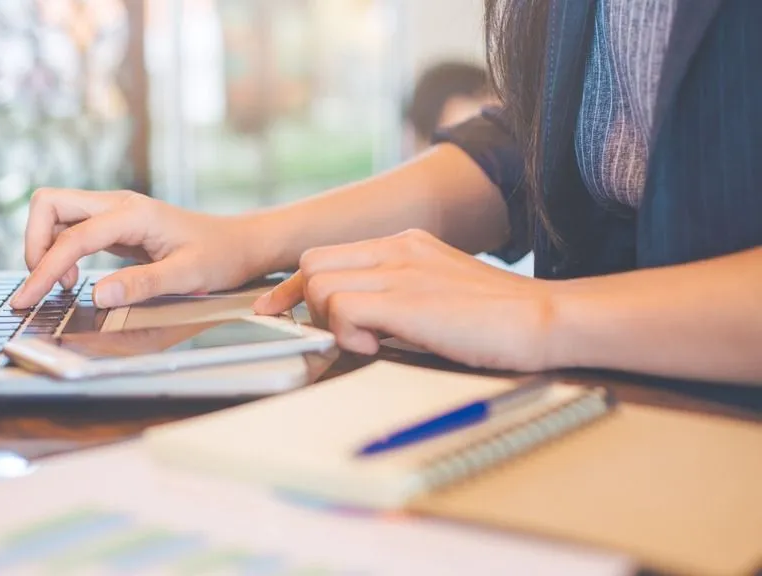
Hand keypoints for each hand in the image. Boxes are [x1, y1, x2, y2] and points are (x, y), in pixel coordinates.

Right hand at [11, 189, 264, 308]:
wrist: (239, 243)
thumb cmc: (219, 257)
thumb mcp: (187, 276)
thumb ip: (142, 285)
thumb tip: (97, 295)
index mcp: (134, 214)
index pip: (73, 237)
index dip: (44, 268)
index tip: (27, 298)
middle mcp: (119, 204)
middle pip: (50, 204)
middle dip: (34, 244)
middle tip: (41, 285)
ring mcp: (115, 211)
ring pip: (56, 214)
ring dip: (45, 247)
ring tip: (62, 285)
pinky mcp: (116, 224)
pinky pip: (72, 228)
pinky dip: (61, 251)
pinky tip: (75, 278)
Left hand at [252, 229, 558, 371]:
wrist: (543, 318)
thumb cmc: (497, 318)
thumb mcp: (439, 291)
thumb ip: (399, 293)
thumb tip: (359, 319)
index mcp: (403, 244)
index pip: (326, 254)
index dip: (296, 287)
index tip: (279, 310)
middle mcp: (396, 248)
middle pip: (312, 263)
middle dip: (308, 302)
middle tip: (338, 333)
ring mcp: (401, 270)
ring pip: (320, 284)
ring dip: (331, 320)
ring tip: (370, 340)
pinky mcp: (407, 299)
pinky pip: (343, 308)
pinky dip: (348, 334)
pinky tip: (380, 346)